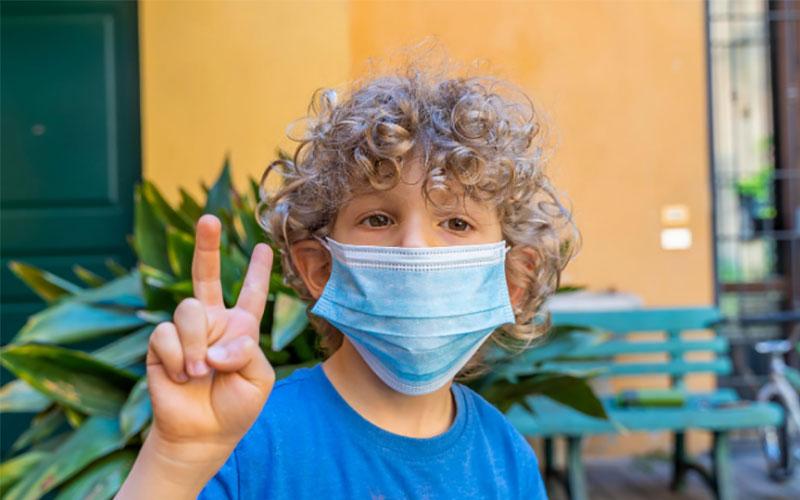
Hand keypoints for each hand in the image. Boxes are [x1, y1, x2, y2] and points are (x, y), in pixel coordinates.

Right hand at [145, 214, 275, 458]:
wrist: (203, 434)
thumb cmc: (236, 406)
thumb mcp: (257, 379)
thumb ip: (245, 352)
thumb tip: (213, 345)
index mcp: (241, 327)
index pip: (251, 293)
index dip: (257, 271)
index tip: (263, 247)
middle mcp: (213, 322)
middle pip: (206, 275)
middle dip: (207, 245)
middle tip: (210, 219)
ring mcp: (185, 332)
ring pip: (188, 310)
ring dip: (196, 344)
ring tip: (200, 372)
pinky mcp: (160, 344)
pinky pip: (165, 335)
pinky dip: (177, 358)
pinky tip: (181, 376)